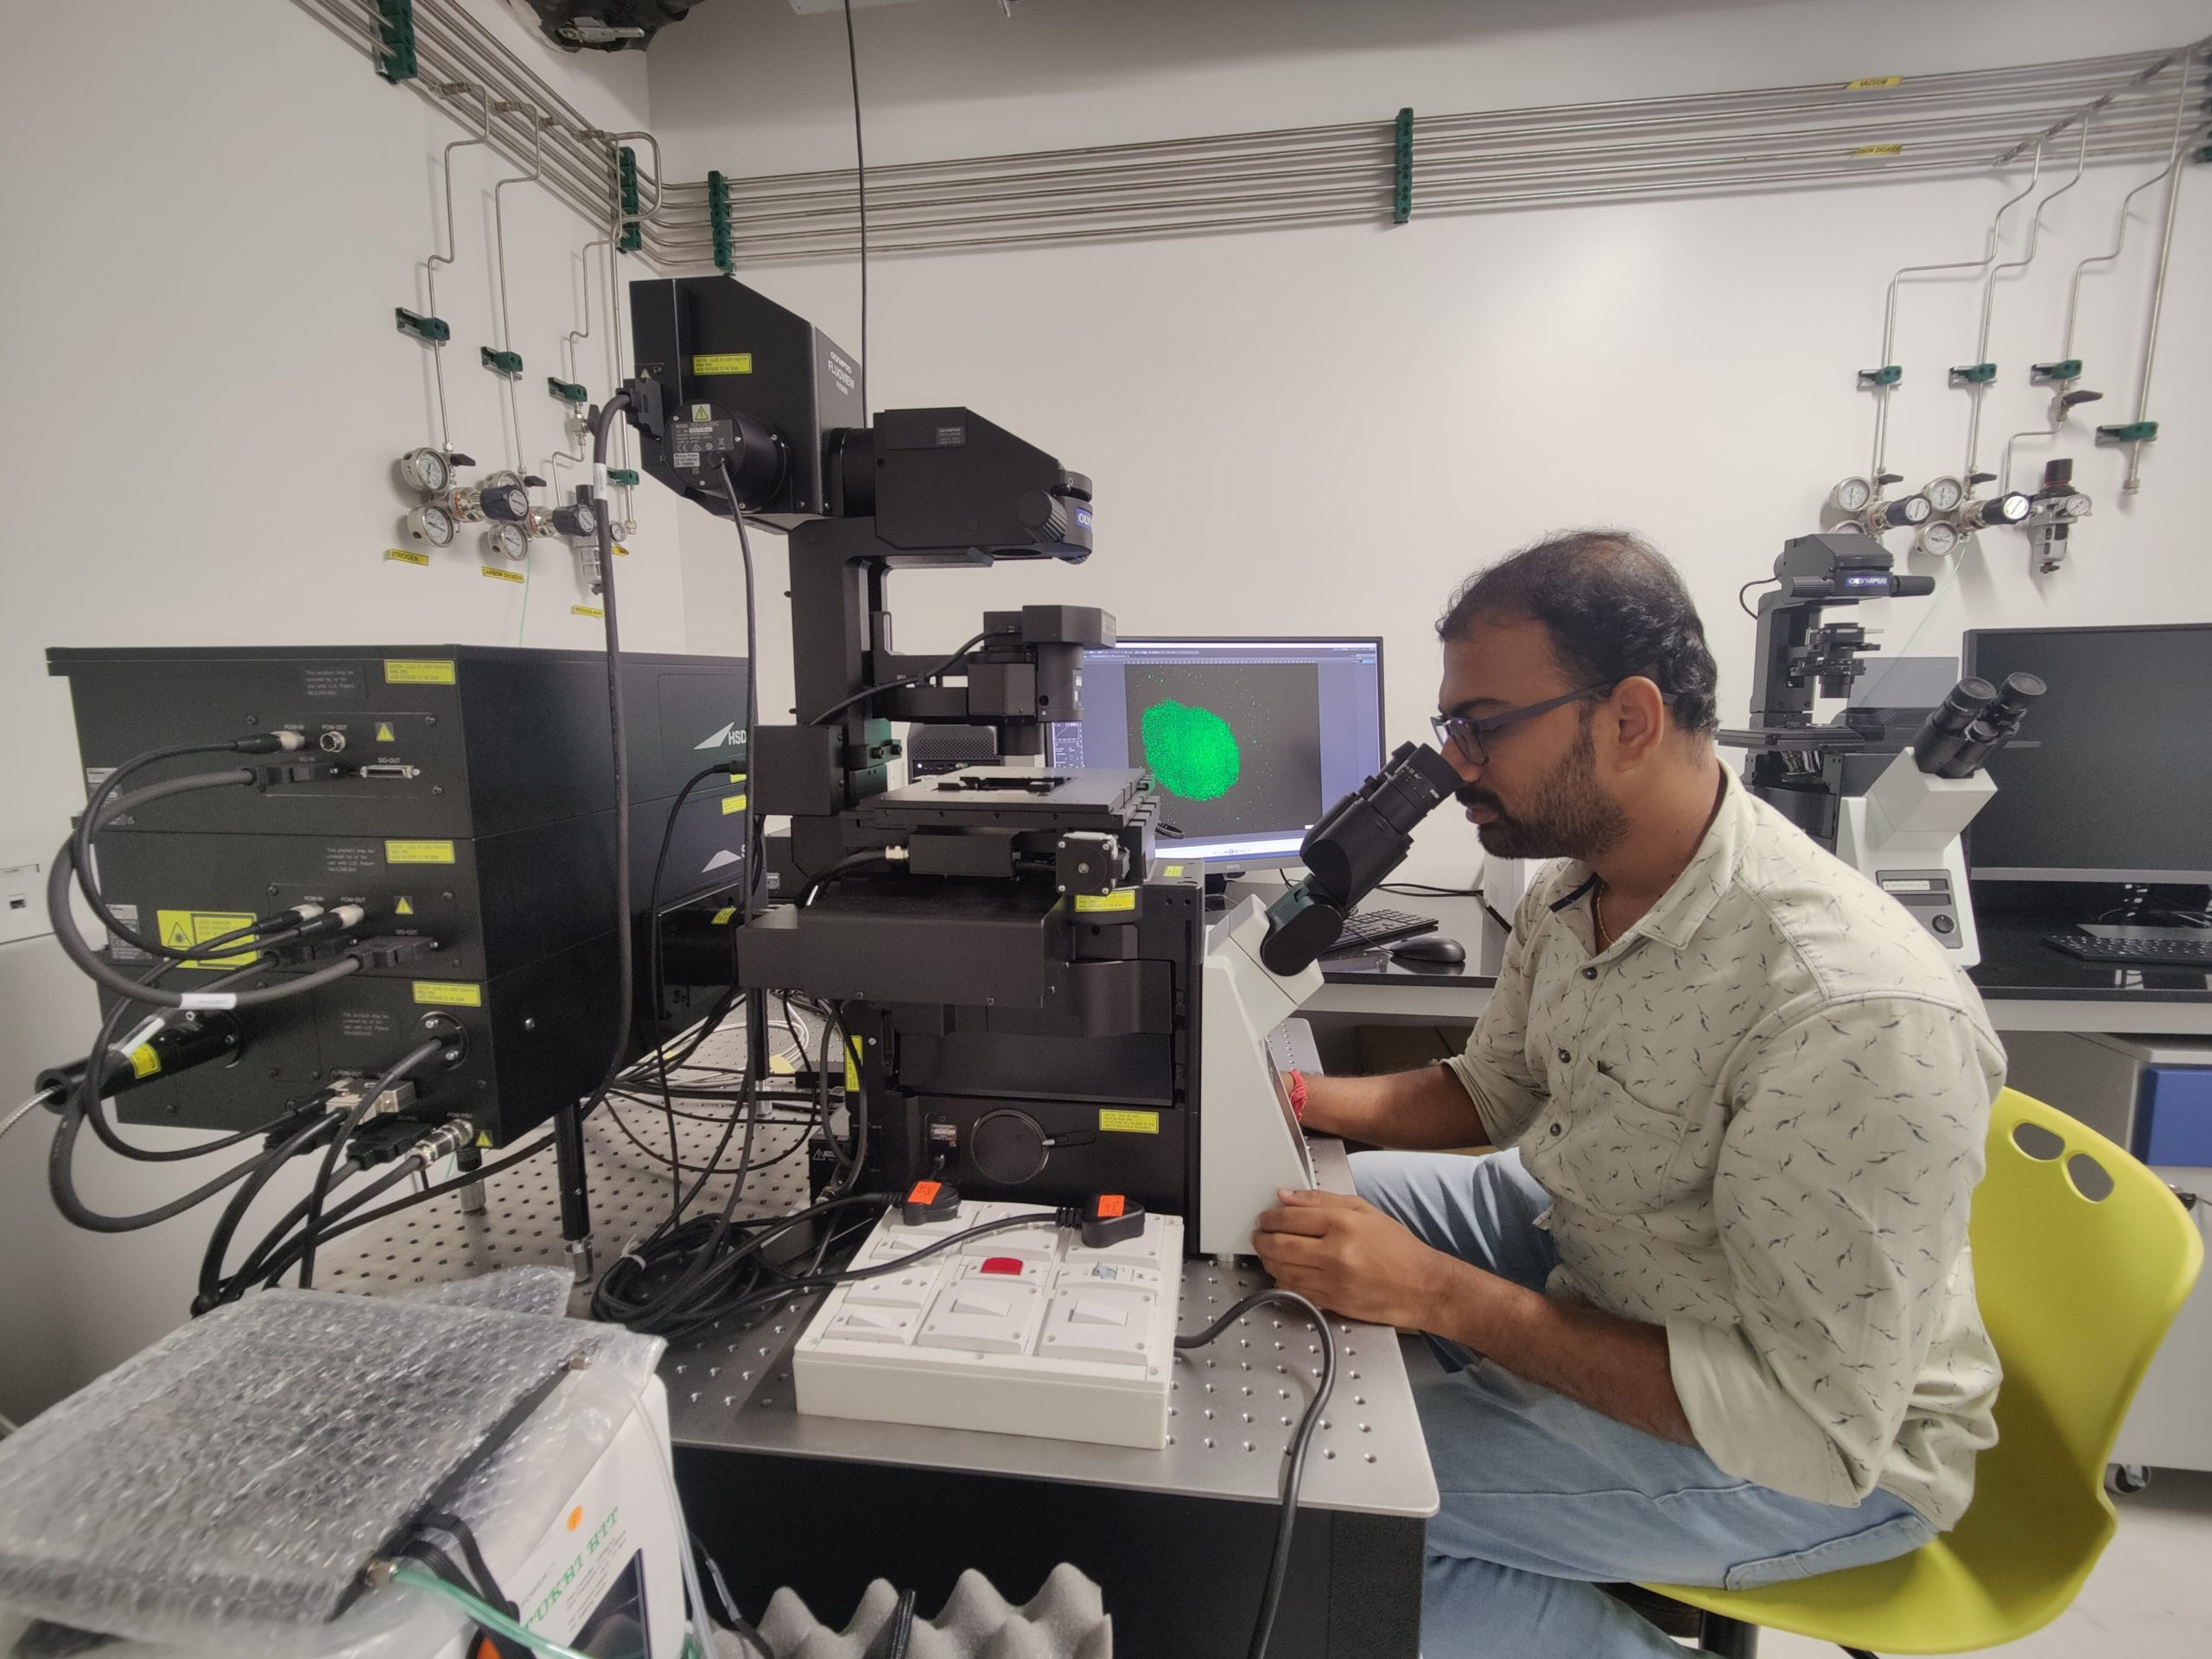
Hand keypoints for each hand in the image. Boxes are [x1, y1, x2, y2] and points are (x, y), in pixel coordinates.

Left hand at [1251, 1188, 1457, 1328]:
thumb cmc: (1397, 1248)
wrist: (1421, 1287)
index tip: (1265, 1218)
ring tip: (1268, 1251)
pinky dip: (1283, 1280)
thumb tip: (1287, 1196)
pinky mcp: (1331, 1303)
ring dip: (1268, 1260)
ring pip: (1282, 1271)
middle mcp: (1335, 1254)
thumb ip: (1322, 1201)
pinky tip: (1284, 1272)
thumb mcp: (1364, 1210)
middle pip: (1280, 1246)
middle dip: (1262, 1239)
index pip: (1291, 1218)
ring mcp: (1332, 1282)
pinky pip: (1295, 1291)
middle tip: (1259, 1234)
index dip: (1270, 1217)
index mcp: (1343, 1225)